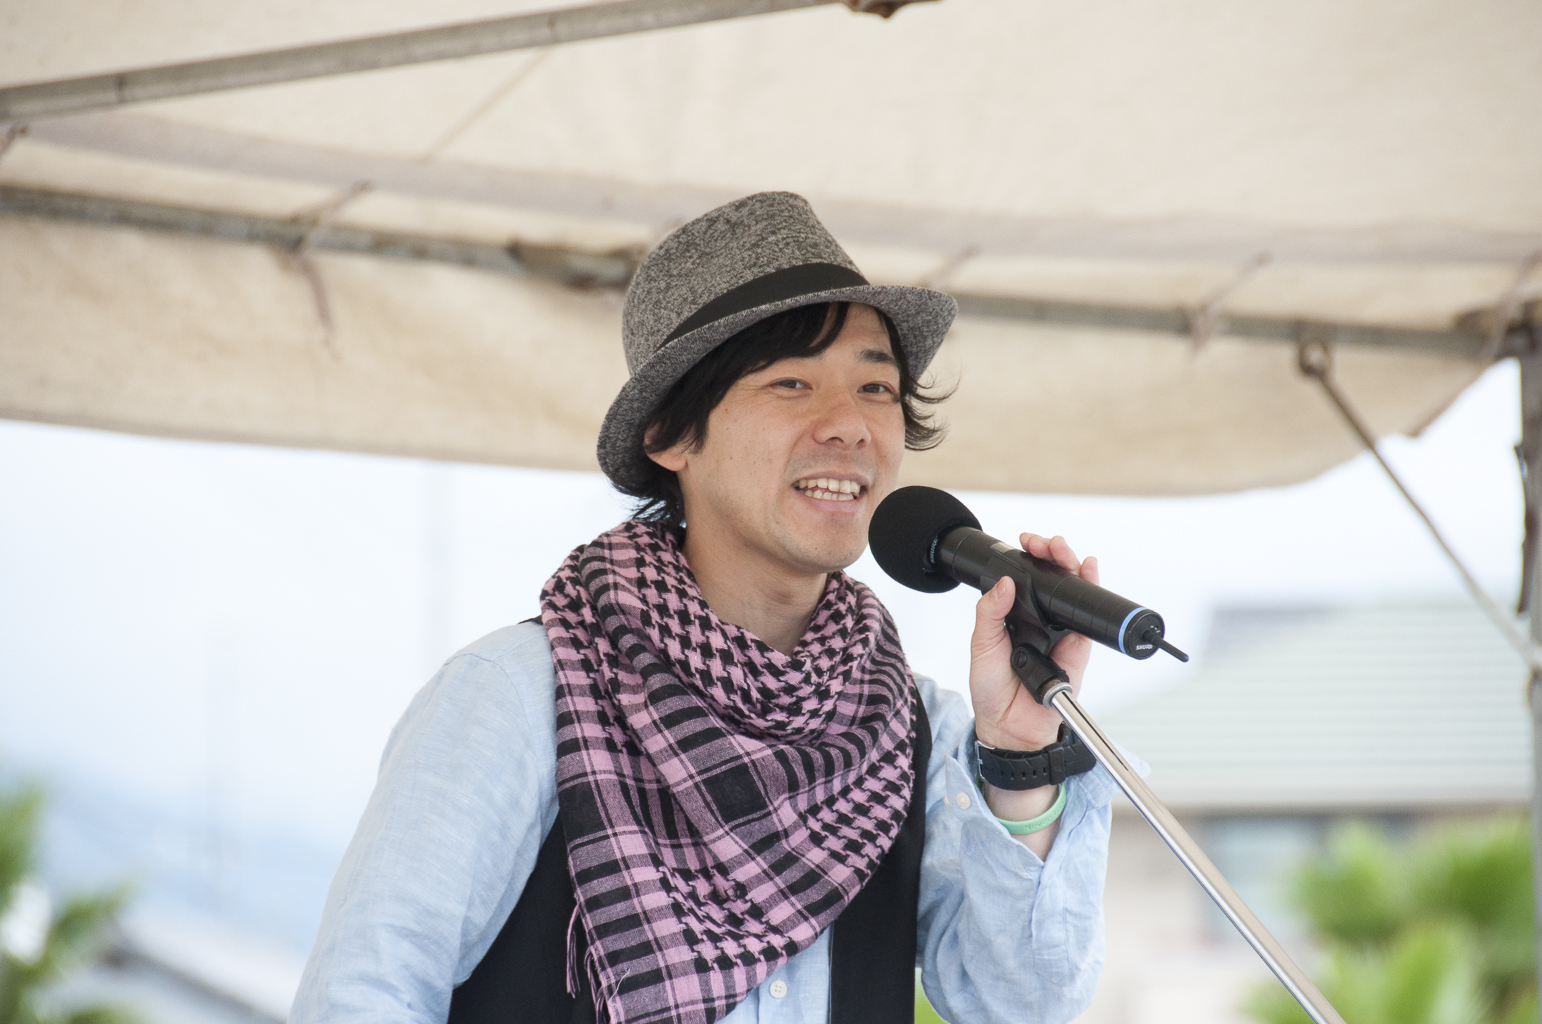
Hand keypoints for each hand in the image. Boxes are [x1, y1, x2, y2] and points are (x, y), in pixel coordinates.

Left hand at [968, 534, 1096, 750]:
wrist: (1009, 727)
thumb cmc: (992, 689)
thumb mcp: (982, 644)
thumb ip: (990, 613)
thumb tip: (1004, 582)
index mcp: (1015, 615)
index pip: (1027, 577)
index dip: (1030, 557)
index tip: (1025, 543)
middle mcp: (1040, 619)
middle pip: (1053, 577)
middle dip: (1053, 553)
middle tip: (1046, 545)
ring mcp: (1061, 632)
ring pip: (1073, 591)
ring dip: (1072, 565)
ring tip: (1063, 551)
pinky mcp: (1078, 648)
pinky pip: (1088, 618)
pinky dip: (1091, 592)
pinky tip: (1088, 571)